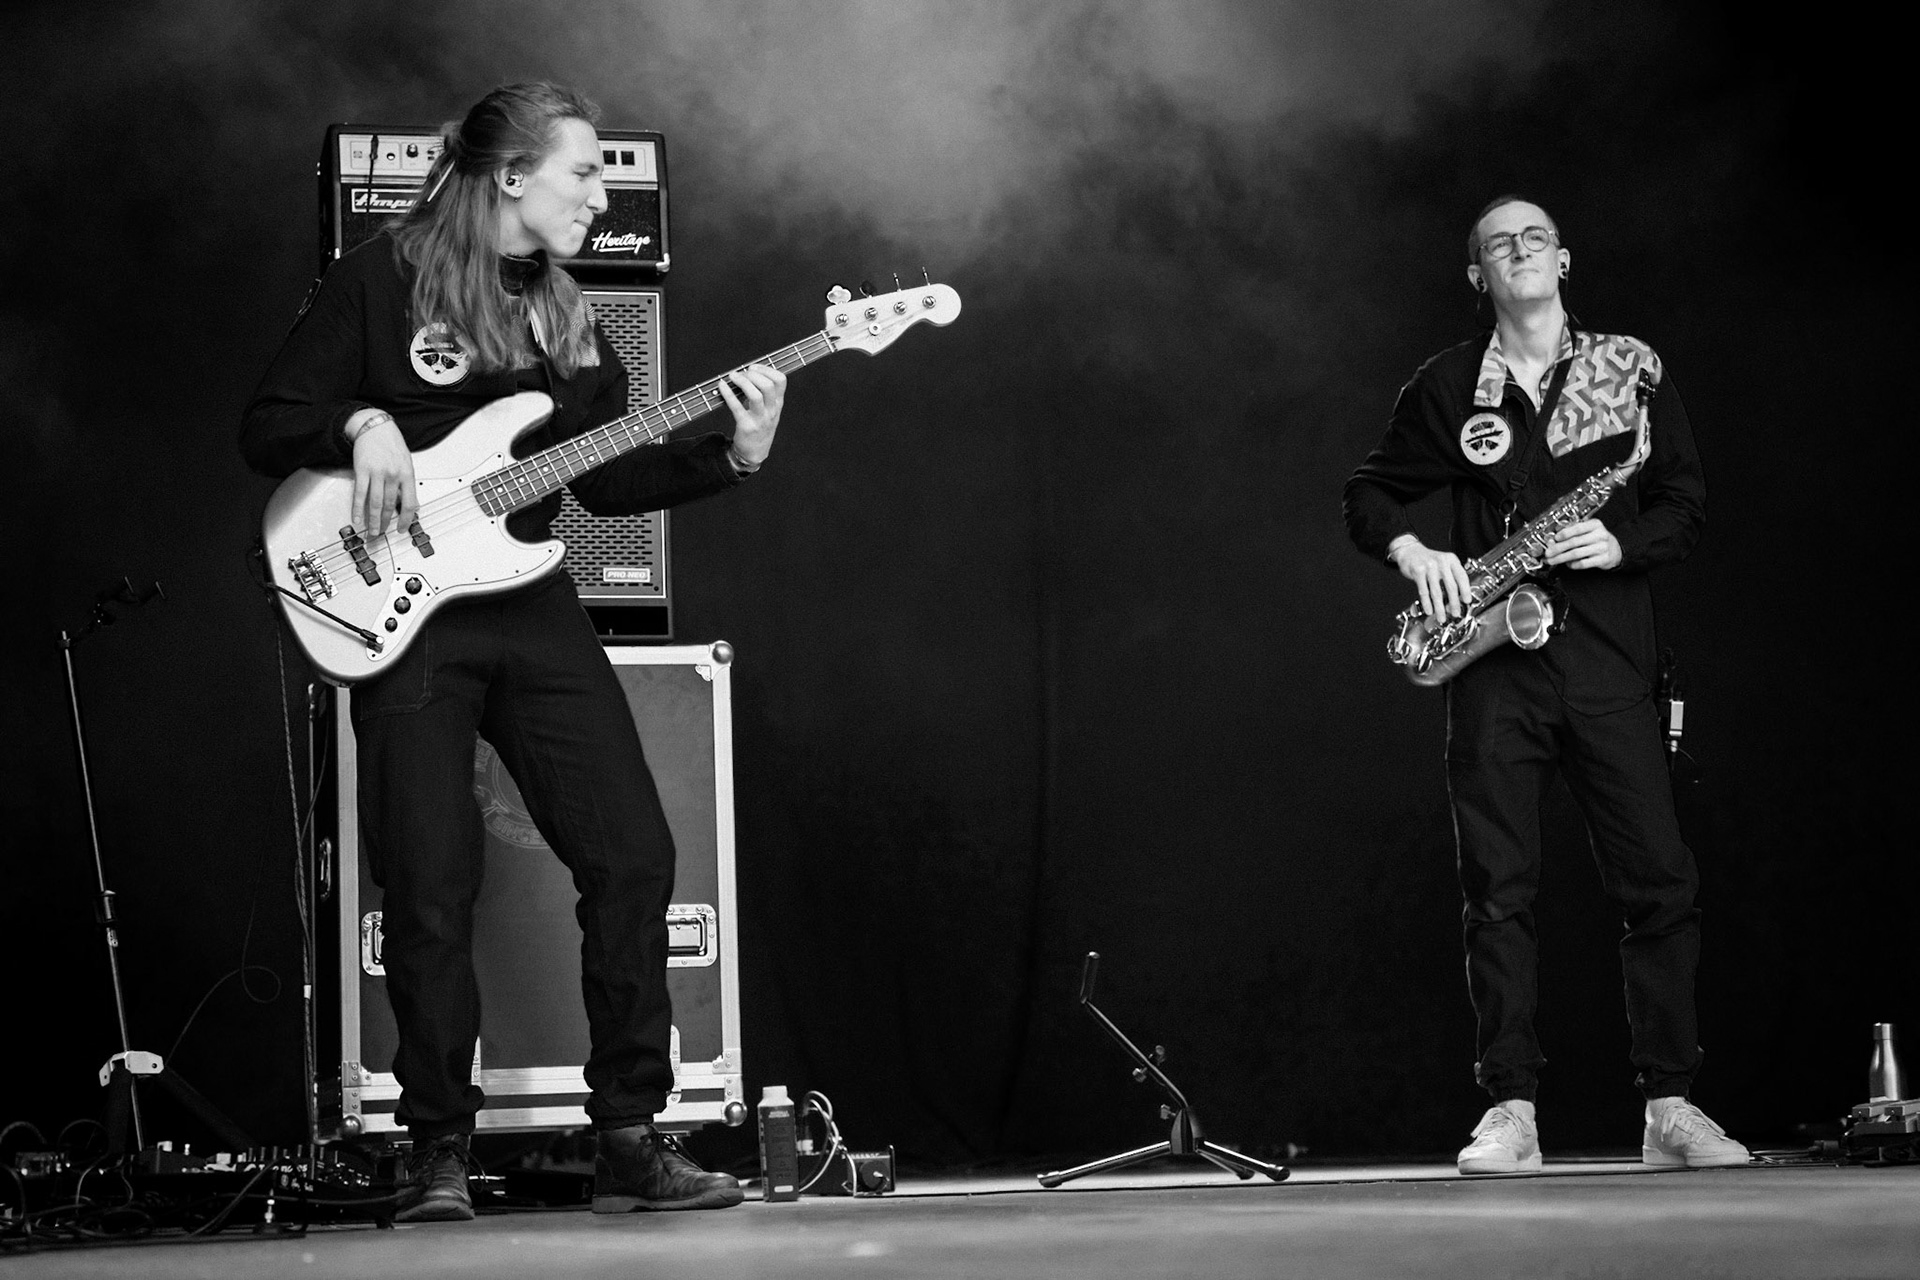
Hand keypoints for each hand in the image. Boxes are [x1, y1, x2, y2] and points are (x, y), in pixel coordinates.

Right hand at [348, 412, 416, 536]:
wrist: (375, 427)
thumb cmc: (392, 444)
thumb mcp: (407, 463)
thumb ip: (407, 484)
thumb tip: (412, 504)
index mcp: (407, 474)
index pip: (410, 503)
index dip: (406, 519)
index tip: (402, 528)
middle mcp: (393, 475)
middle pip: (390, 505)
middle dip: (385, 523)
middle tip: (382, 534)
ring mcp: (377, 473)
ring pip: (375, 502)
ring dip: (373, 520)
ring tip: (371, 531)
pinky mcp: (362, 470)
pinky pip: (360, 494)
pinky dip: (358, 508)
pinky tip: (357, 518)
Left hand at [716, 363, 785, 467]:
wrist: (755, 452)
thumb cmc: (759, 427)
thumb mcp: (769, 410)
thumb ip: (763, 393)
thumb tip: (746, 373)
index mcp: (778, 404)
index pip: (780, 380)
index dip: (766, 369)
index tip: (753, 367)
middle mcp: (772, 411)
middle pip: (768, 385)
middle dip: (752, 374)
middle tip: (741, 374)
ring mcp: (760, 419)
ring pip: (755, 395)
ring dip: (742, 382)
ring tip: (733, 377)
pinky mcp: (746, 426)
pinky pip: (737, 407)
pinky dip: (728, 393)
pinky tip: (722, 386)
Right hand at [1390, 537, 1473, 620]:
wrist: (1409, 551)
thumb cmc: (1427, 560)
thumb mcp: (1443, 563)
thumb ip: (1450, 576)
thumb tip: (1456, 598)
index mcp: (1451, 560)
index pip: (1462, 576)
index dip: (1465, 590)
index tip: (1467, 601)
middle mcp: (1441, 562)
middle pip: (1451, 586)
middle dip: (1454, 603)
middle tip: (1455, 613)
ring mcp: (1429, 567)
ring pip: (1436, 592)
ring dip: (1440, 607)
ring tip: (1441, 616)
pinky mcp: (1418, 571)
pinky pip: (1424, 591)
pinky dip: (1427, 603)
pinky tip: (1429, 610)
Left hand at [1544, 518, 1620, 570]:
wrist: (1616, 551)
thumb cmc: (1597, 540)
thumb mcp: (1587, 531)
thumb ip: (1571, 534)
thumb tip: (1552, 541)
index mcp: (1595, 525)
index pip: (1577, 528)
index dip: (1564, 534)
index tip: (1554, 539)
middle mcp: (1600, 535)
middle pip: (1574, 542)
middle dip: (1558, 548)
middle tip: (1548, 553)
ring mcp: (1603, 547)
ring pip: (1577, 553)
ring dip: (1561, 558)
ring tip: (1552, 560)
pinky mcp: (1603, 559)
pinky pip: (1584, 563)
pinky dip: (1573, 564)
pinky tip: (1568, 564)